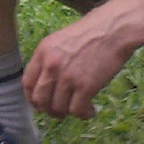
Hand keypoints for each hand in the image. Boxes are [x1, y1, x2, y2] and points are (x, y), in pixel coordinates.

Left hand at [22, 0, 143, 119]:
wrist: (115, 29)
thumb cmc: (93, 32)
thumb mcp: (62, 40)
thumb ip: (51, 59)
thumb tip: (48, 84)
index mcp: (43, 52)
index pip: (27, 83)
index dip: (33, 98)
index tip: (41, 105)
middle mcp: (51, 65)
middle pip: (40, 100)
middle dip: (49, 110)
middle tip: (60, 111)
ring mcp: (68, 77)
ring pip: (58, 108)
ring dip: (68, 113)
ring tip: (79, 109)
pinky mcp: (85, 86)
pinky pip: (77, 110)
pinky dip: (83, 114)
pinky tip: (90, 111)